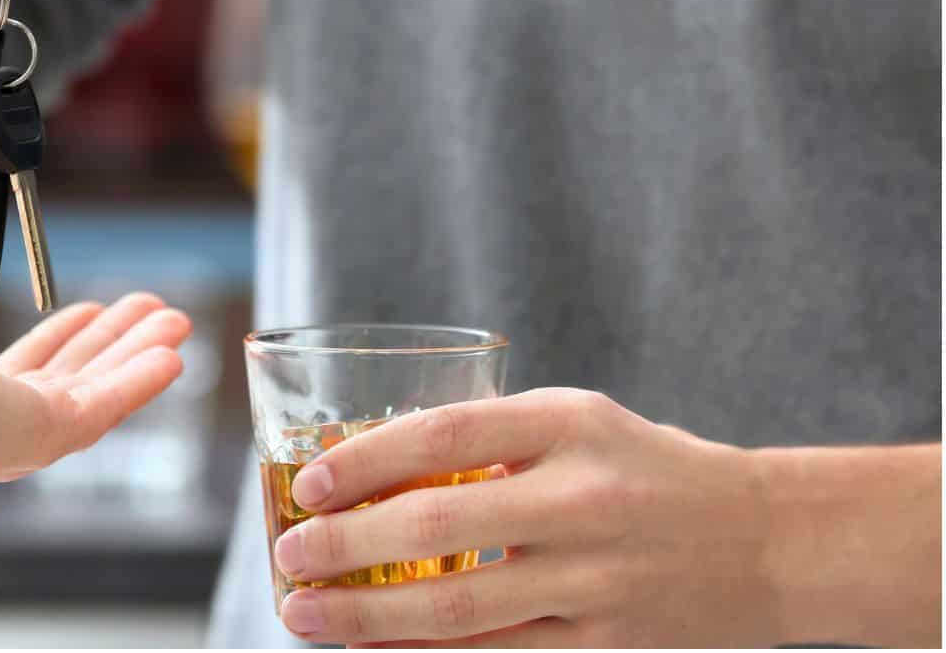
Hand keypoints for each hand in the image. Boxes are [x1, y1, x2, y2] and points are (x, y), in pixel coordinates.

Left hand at [0, 293, 189, 493]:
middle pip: (61, 391)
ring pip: (88, 398)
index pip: (11, 385)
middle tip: (144, 314)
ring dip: (134, 357)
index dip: (57, 348)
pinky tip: (169, 352)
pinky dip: (138, 379)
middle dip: (108, 350)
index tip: (85, 315)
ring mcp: (6, 446)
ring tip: (170, 320)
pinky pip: (101, 408)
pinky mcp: (33, 438)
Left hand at [270, 388, 776, 646]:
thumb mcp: (577, 421)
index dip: (363, 461)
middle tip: (287, 556)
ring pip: (457, 607)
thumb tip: (369, 467)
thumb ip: (490, 439)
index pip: (443, 436)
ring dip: (365, 615)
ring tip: (306, 614)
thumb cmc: (643, 468)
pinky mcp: (605, 641)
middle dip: (344, 547)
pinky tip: (373, 647)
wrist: (764, 540)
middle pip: (437, 526)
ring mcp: (596, 577)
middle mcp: (582, 497)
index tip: (308, 485)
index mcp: (568, 424)